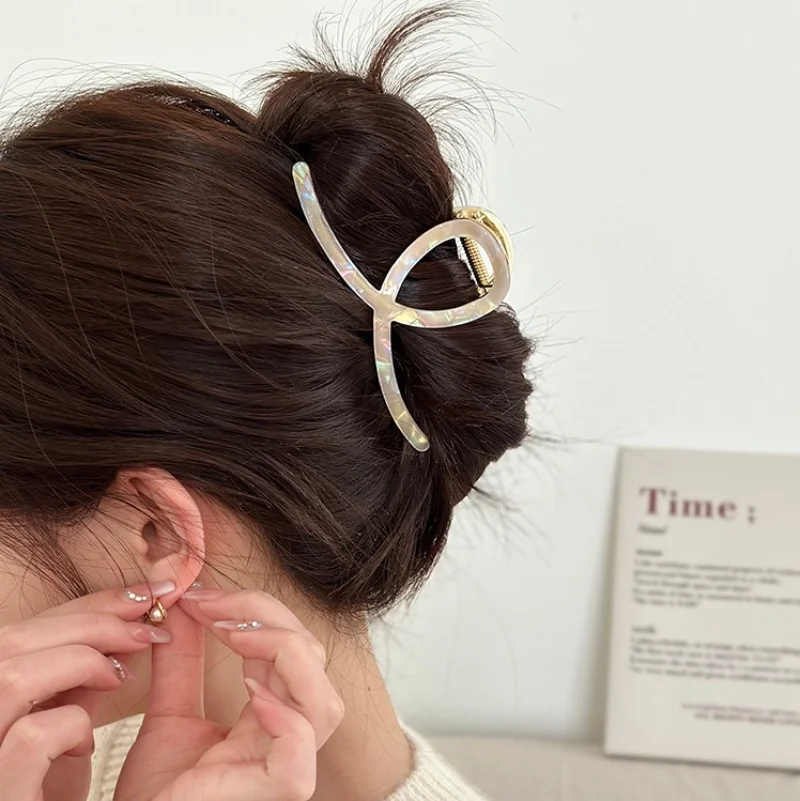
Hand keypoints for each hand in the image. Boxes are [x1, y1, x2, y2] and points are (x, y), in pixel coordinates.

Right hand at [0, 583, 173, 800]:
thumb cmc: (45, 797)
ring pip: (13, 676)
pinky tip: (86, 741)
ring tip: (119, 676)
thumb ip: (76, 679)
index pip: (26, 627)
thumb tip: (124, 624)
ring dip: (82, 661)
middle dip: (93, 620)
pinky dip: (70, 726)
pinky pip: (31, 738)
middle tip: (150, 624)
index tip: (144, 594)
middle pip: (13, 638)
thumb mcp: (59, 731)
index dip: (88, 603)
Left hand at [114, 589, 343, 800]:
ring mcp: (283, 770)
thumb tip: (182, 602)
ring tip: (233, 633)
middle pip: (312, 662)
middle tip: (212, 605)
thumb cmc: (154, 795)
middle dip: (268, 617)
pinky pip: (299, 756)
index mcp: (270, 718)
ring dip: (283, 652)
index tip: (201, 597)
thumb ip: (180, 661)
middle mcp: (286, 739)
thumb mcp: (168, 713)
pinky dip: (285, 719)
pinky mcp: (269, 795)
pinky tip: (252, 696)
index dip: (256, 610)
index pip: (292, 648)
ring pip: (322, 703)